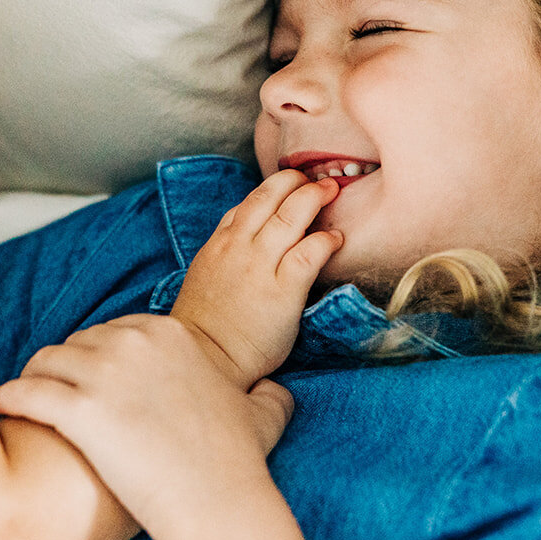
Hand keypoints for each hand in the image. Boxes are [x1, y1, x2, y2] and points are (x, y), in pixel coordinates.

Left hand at [0, 315, 294, 536]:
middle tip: (55, 394)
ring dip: (34, 379)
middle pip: (79, 342)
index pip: (116, 331)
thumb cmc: (235, 467)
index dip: (99, 357)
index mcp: (173, 334)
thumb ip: (270, 395)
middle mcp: (136, 343)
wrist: (214, 506)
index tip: (91, 381)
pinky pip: (28, 391)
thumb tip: (276, 391)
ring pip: (47, 361)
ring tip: (24, 401)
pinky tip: (3, 407)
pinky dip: (11, 397)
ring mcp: (105, 373)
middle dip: (66, 367)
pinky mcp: (79, 409)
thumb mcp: (265, 417)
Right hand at [171, 168, 340, 385]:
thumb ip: (225, 252)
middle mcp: (238, 246)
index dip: (273, 189)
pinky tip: (336, 238)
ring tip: (332, 191)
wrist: (206, 358)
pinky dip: (325, 239)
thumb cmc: (205, 326)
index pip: (247, 203)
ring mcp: (260, 266)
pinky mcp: (283, 290)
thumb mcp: (204, 276)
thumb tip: (248, 237)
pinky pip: (309, 253)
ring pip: (290, 215)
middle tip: (317, 181)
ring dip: (314, 197)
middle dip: (295, 181)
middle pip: (269, 197)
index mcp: (218, 244)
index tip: (290, 187)